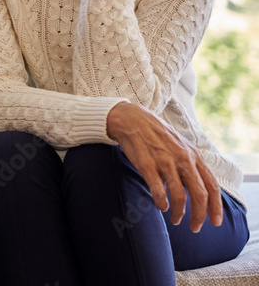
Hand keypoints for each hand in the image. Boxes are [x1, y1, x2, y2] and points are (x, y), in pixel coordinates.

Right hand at [106, 102, 222, 231]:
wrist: (132, 120)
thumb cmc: (157, 136)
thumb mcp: (181, 147)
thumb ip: (191, 166)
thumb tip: (199, 189)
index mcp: (194, 156)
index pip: (212, 186)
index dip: (215, 207)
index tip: (215, 222)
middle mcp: (182, 159)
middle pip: (199, 194)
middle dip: (199, 215)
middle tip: (195, 227)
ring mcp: (165, 162)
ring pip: (179, 195)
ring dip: (179, 213)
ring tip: (176, 220)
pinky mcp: (147, 165)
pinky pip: (158, 190)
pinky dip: (162, 202)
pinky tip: (161, 206)